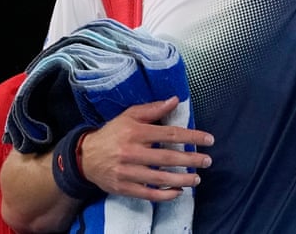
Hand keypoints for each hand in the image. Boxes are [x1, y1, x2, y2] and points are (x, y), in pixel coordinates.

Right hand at [78, 96, 211, 201]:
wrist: (86, 157)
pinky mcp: (125, 187)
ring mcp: (128, 171)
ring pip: (161, 178)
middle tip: (207, 161)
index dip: (192, 136)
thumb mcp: (128, 116)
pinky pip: (150, 194)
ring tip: (196, 178)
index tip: (208, 140)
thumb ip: (152, 109)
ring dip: (182, 179)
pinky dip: (166, 194)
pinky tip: (178, 191)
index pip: (169, 133)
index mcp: (135, 131)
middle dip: (191, 159)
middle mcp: (132, 151)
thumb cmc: (112, 134)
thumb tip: (175, 100)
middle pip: (168, 157)